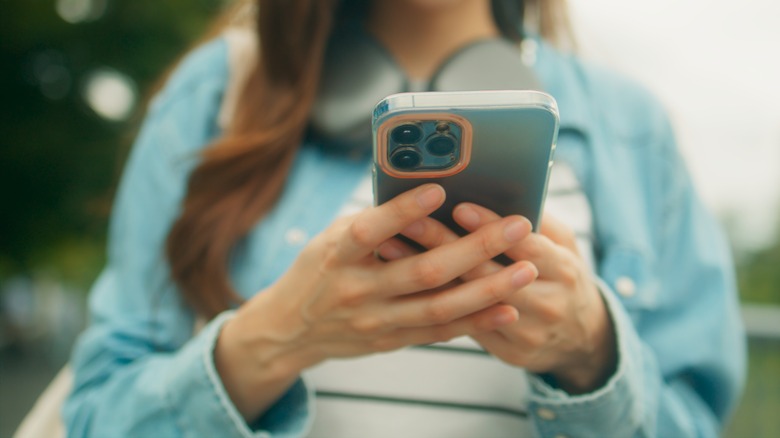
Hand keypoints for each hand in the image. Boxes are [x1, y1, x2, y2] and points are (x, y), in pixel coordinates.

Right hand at [215, 185, 537, 419]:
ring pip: (440, 307)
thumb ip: (373, 223)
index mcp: (337, 254)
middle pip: (424, 271)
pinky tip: (506, 307)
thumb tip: (429, 196)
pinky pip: (439, 333)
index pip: (370, 231)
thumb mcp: (331, 238)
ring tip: (526, 270)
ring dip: (487, 289)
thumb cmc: (319, 269)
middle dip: (476, 248)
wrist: (290, 328)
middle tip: (517, 226)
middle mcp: (357, 289)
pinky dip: (475, 322)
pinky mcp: (389, 340)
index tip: (439, 190)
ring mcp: (375, 320)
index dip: (403, 211)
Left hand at [379, 203, 615, 393]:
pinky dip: (429, 300)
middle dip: (444, 244)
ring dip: (424, 272)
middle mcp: (547, 304)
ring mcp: (527, 332)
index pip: (524, 245)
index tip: (458, 207)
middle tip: (409, 221)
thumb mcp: (565, 245)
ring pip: (467, 302)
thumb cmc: (563, 277)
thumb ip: (538, 220)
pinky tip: (399, 280)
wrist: (583, 338)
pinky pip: (464, 326)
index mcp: (564, 269)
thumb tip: (506, 188)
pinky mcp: (508, 350)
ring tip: (389, 246)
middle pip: (487, 273)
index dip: (490, 226)